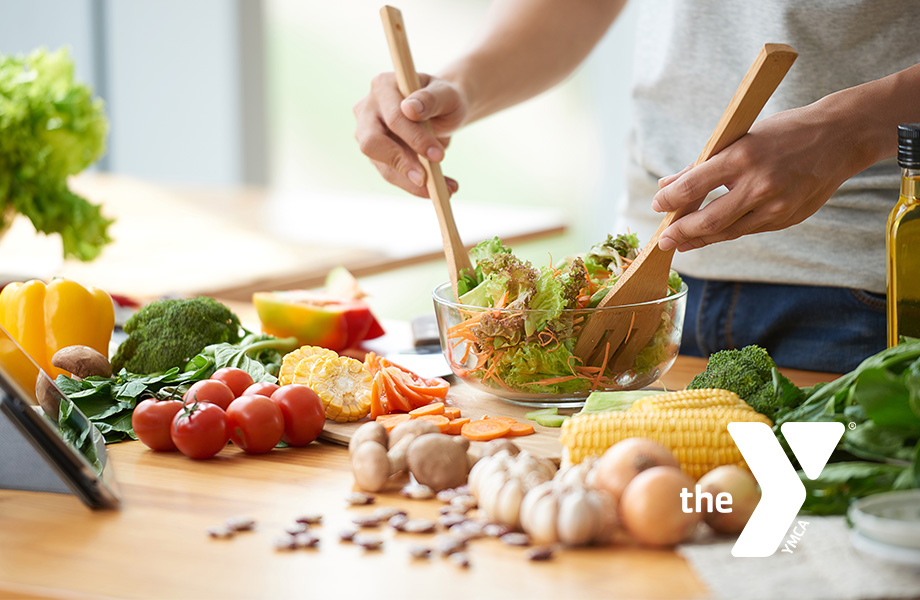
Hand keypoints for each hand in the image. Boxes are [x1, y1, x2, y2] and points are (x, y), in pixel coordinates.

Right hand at [353, 72, 466, 196]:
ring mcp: (367, 133)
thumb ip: (431, 99)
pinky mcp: (376, 155)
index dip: (415, 138)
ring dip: (412, 183)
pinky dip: (415, 185)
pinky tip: (441, 188)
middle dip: (402, 164)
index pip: (393, 117)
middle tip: (427, 181)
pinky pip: (392, 175)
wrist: (443, 110)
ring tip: (446, 189)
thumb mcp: (447, 95)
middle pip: (372, 143)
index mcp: (383, 86)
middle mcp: (368, 109)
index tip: (439, 156)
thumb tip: (410, 110)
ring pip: (382, 165)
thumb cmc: (444, 99)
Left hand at [650, 104, 862, 251]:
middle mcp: (759, 185)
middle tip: (663, 241)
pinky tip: (711, 234)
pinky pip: (748, 230)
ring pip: (728, 232)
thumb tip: (666, 186)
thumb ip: (702, 164)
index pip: (693, 186)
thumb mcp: (740, 137)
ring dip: (700, 240)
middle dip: (680, 233)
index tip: (657, 205)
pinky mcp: (788, 219)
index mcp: (743, 157)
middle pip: (708, 221)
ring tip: (681, 243)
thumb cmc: (784, 132)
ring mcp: (776, 206)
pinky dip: (727, 232)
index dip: (669, 200)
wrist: (841, 137)